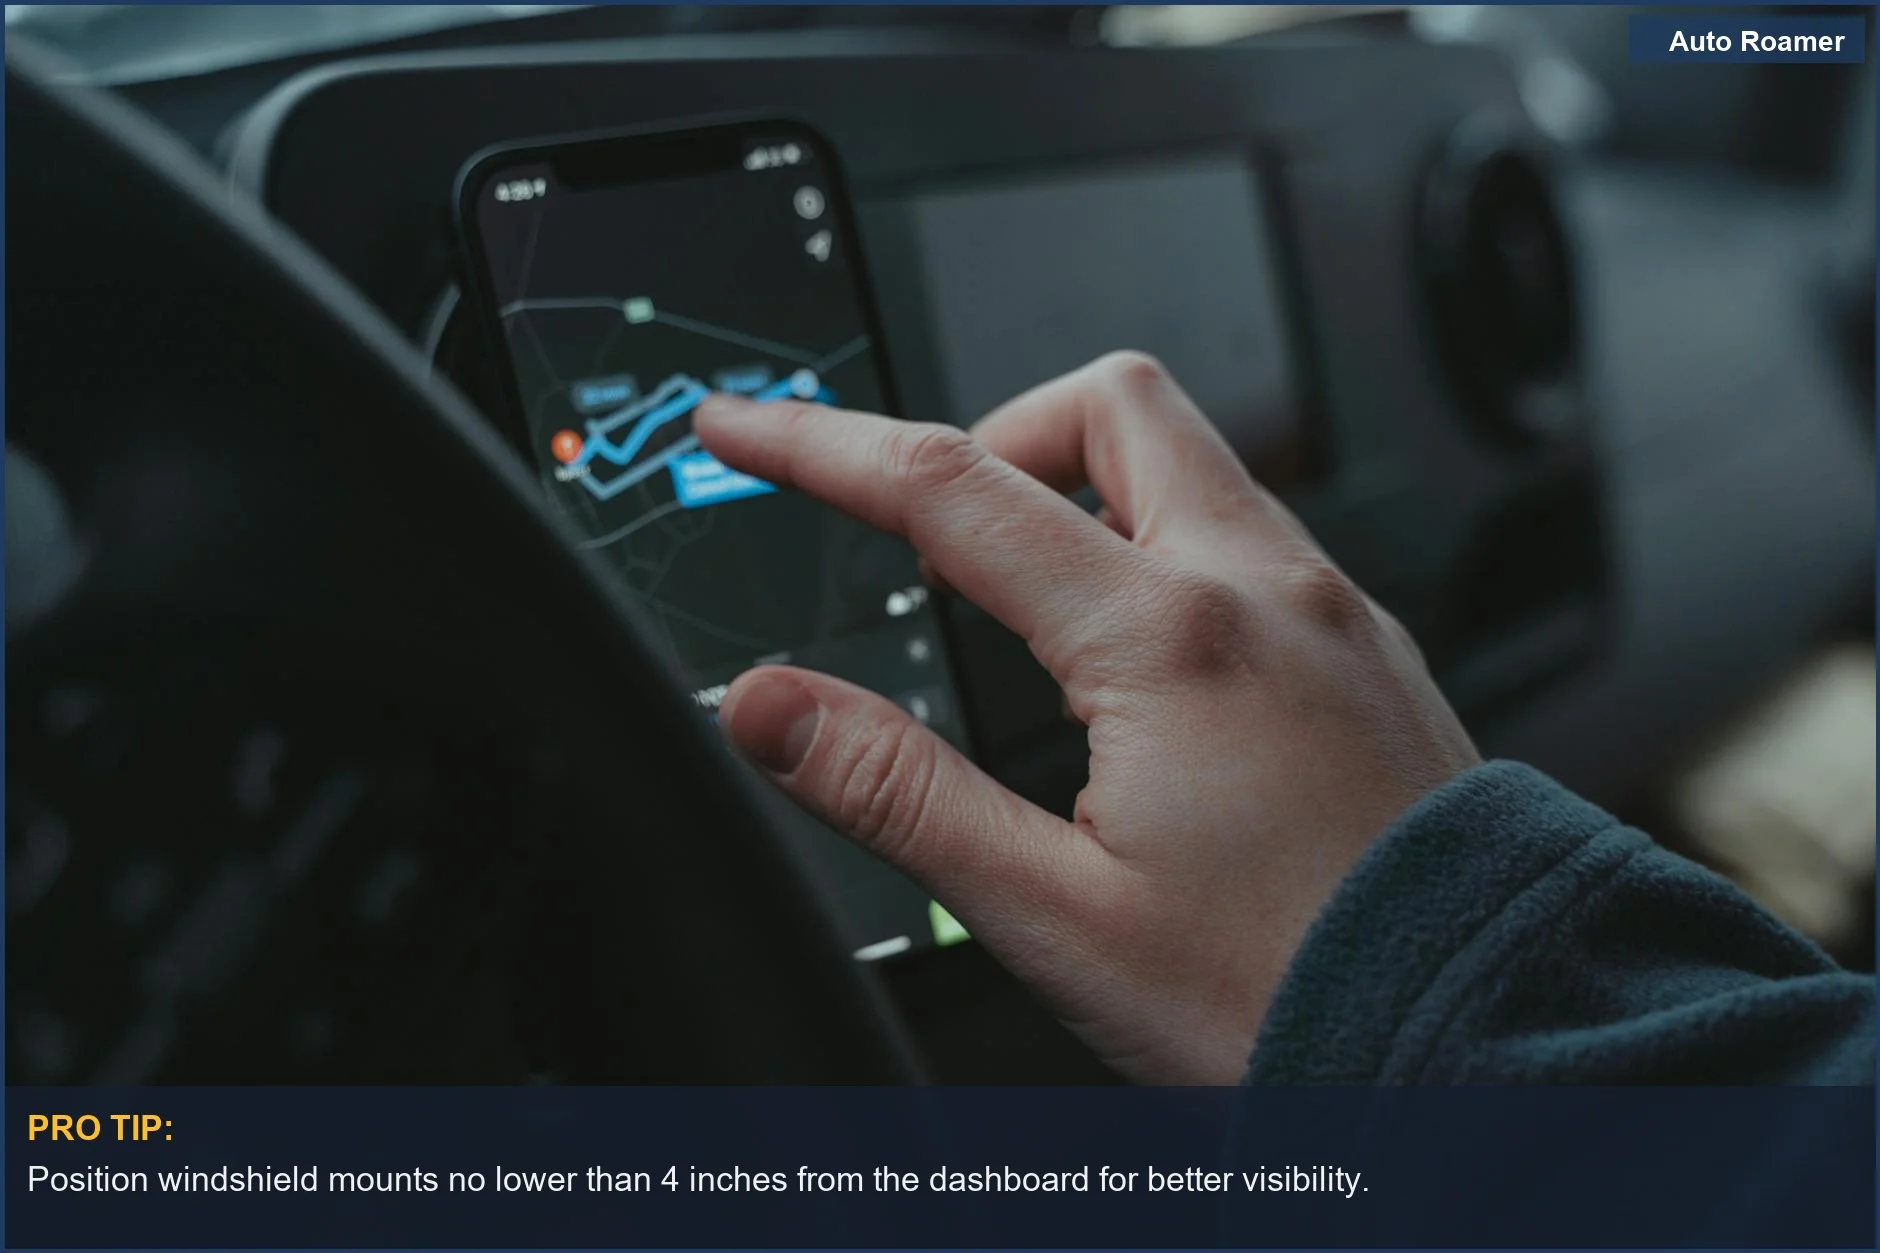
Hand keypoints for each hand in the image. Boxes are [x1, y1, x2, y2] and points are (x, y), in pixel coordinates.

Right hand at [694, 352, 1478, 1083]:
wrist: (1490, 1047)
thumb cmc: (1290, 998)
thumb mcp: (1053, 914)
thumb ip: (895, 790)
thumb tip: (769, 706)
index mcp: (1171, 642)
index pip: (954, 489)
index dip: (822, 445)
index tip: (746, 424)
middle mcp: (1268, 592)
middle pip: (1108, 403)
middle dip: (996, 430)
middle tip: (934, 530)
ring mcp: (1336, 612)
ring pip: (1193, 461)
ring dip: (1088, 488)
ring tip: (1031, 610)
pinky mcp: (1373, 652)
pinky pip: (1254, 537)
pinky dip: (1169, 548)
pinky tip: (1148, 667)